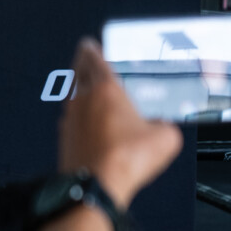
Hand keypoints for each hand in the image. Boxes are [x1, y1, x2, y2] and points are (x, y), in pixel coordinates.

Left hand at [58, 38, 182, 209]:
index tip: (89, 45)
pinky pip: (70, 119)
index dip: (93, 52)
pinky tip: (81, 119)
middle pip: (79, 74)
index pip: (97, 62)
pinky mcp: (65, 139)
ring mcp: (70, 121)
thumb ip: (163, 125)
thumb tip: (159, 128)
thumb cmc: (126, 159)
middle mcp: (84, 102)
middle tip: (82, 56)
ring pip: (72, 95)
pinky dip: (76, 113)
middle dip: (81, 63)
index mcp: (107, 91)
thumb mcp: (165, 137)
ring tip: (82, 84)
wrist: (95, 185)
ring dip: (77, 87)